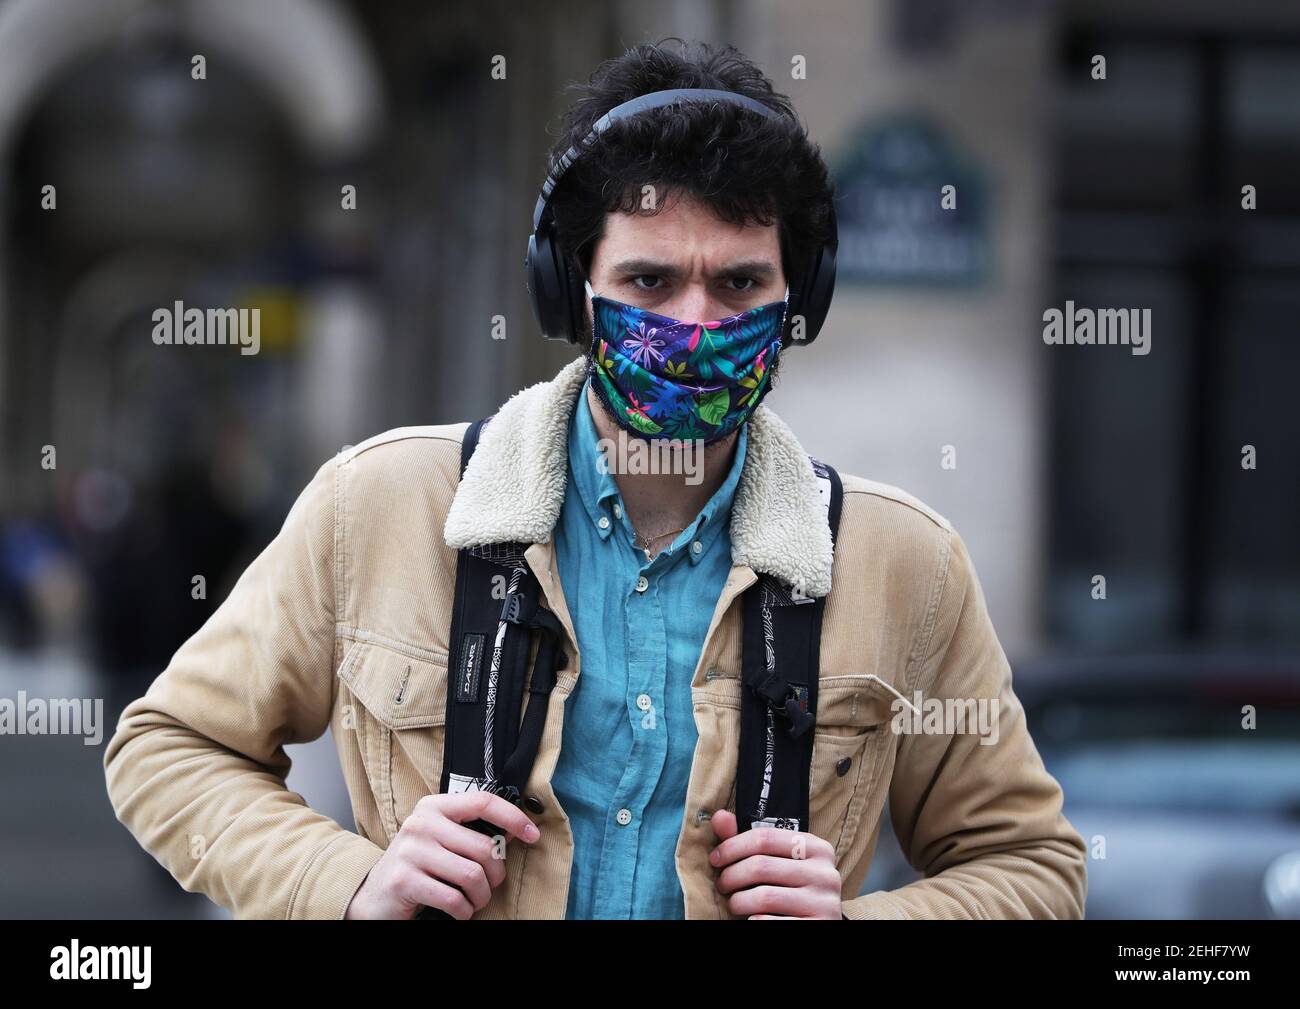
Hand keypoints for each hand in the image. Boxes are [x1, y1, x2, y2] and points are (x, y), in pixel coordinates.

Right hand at [344, 792, 539, 919]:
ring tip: (473, 901)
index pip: (483, 801)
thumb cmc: (418, 866)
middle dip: (495, 875)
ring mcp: (411, 851)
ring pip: (472, 875)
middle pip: (484, 847)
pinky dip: (464, 911)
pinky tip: (459, 911)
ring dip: (481, 897)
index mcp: (434, 807)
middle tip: (489, 887)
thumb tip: (517, 829)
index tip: (533, 834)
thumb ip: (473, 832)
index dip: (513, 817)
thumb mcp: (443, 840)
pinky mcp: (405, 881)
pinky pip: (454, 899)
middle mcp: (421, 823)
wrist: (375, 896)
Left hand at [709, 809, 843, 918]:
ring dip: (738, 901)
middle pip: (761, 866)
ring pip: (764, 896)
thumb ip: (749, 842)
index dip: (732, 846)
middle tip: (722, 885)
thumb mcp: (777, 861)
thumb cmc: (791, 889)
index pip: (765, 837)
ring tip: (734, 903)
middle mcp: (825, 873)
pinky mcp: (818, 925)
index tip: (715, 859)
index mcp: (816, 848)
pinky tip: (751, 918)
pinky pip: (771, 922)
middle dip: (731, 876)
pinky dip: (753, 920)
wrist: (818, 923)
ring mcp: (824, 903)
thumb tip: (719, 817)